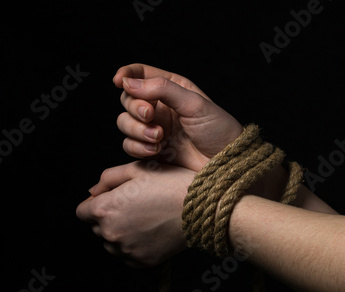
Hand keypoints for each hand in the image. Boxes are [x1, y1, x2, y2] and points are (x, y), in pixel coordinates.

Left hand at [75, 161, 194, 266]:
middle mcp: (111, 233)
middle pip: (95, 227)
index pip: (82, 211)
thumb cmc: (170, 184)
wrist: (202, 209)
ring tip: (143, 218)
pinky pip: (127, 255)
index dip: (94, 203)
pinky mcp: (141, 261)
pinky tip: (150, 231)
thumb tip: (92, 191)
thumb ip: (108, 178)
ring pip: (110, 243)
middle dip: (107, 216)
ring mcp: (126, 250)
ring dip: (119, 232)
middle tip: (133, 205)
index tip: (111, 198)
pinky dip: (133, 245)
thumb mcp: (138, 169)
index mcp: (106, 209)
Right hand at [113, 63, 242, 171]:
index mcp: (171, 88)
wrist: (225, 164)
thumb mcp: (194, 103)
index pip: (140, 74)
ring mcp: (153, 129)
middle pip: (127, 100)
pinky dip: (138, 147)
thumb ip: (162, 89)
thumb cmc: (218, 130)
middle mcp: (159, 107)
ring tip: (159, 138)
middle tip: (151, 115)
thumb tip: (129, 82)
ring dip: (137, 130)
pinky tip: (156, 150)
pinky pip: (129, 145)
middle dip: (135, 108)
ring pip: (125, 123)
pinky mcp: (150, 151)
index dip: (126, 74)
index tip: (119, 80)